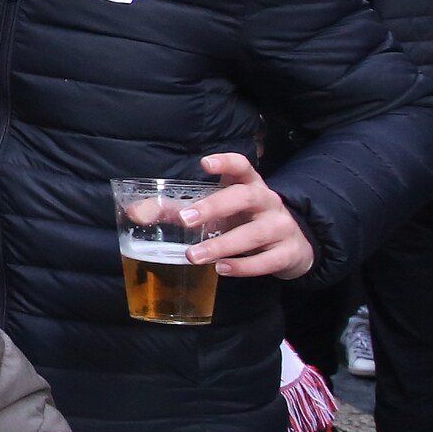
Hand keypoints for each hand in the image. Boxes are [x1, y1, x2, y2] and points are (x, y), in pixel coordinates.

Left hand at [182, 152, 316, 279]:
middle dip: (216, 206)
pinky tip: (221, 268)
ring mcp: (282, 227)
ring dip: (222, 245)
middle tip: (186, 219)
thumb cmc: (246, 222)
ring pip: (255, 233)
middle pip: (246, 196)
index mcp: (250, 186)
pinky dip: (243, 266)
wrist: (292, 247)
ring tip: (194, 255)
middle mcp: (268, 202)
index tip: (205, 163)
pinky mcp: (288, 253)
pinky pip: (267, 261)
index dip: (226, 163)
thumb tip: (140, 212)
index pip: (242, 167)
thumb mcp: (221, 211)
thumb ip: (183, 210)